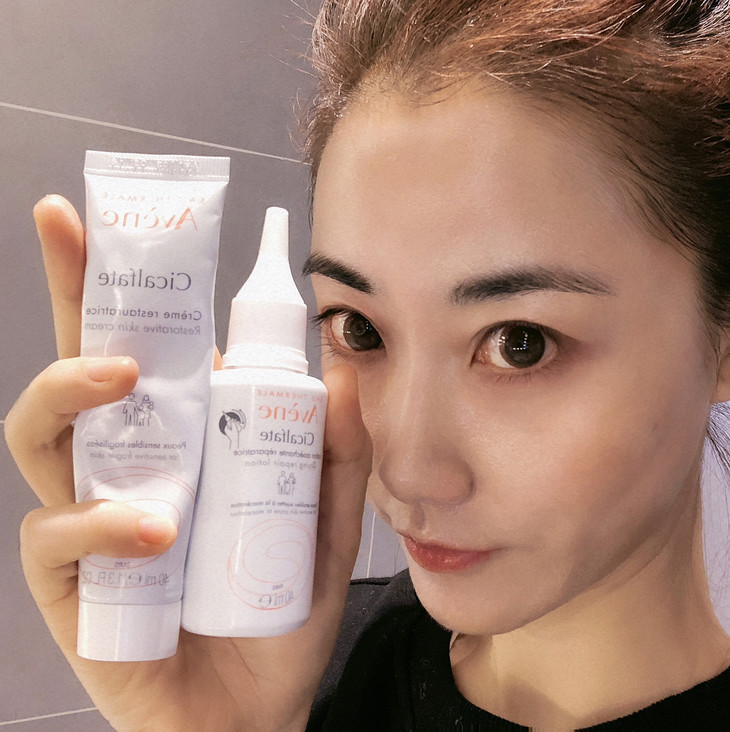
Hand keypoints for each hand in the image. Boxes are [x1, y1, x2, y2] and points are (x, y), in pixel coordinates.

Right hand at [4, 195, 370, 731]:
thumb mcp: (325, 521)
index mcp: (183, 437)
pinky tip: (155, 528)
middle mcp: (127, 462)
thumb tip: (342, 368)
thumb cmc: (279, 608)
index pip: (149, 346)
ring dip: (73, 392)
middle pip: (81, 365)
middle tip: (69, 234)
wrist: (252, 710)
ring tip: (126, 380)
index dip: (125, 282)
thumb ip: (336, 452)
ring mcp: (89, 517)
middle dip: (70, 292)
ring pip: (42, 433)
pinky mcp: (70, 584)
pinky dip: (103, 522)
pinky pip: (59, 535)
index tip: (110, 216)